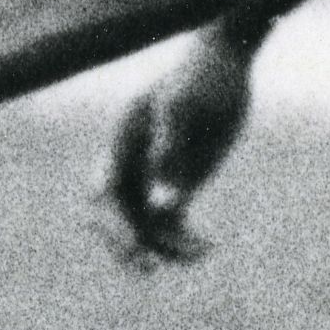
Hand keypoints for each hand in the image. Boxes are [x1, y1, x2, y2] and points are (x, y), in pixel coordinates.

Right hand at [93, 32, 253, 264]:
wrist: (226, 61)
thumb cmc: (204, 80)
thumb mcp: (186, 111)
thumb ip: (171, 157)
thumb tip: (160, 207)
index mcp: (123, 142)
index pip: (103, 192)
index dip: (112, 223)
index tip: (135, 246)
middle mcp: (132, 161)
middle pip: (114, 215)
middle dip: (126, 243)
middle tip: (146, 268)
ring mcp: (153, 172)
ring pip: (144, 224)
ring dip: (163, 246)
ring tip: (198, 254)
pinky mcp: (176, 181)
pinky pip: (170, 221)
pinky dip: (184, 238)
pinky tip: (208, 247)